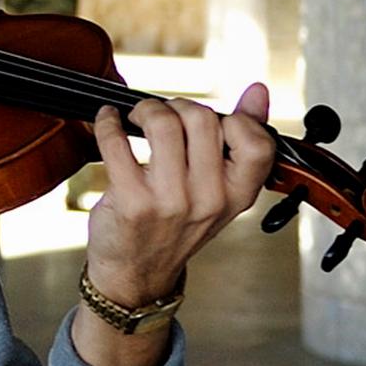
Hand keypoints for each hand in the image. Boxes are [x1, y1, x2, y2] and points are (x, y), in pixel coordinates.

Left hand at [70, 82, 278, 365]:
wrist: (138, 275)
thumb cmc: (177, 225)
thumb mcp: (219, 191)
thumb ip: (241, 141)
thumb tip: (258, 90)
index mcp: (238, 194)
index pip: (257, 141)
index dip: (238, 118)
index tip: (215, 119)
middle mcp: (210, 199)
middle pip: (203, 118)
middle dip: (178, 106)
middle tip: (163, 115)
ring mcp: (171, 202)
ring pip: (163, 123)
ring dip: (144, 109)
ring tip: (137, 117)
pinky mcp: (132, 201)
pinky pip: (118, 141)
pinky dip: (107, 122)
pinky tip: (107, 122)